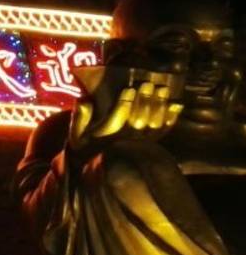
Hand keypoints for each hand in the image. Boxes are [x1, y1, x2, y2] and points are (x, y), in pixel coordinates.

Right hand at [69, 81, 183, 153]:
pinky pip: (164, 131)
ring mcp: (142, 143)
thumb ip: (79, 118)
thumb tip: (83, 101)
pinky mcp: (152, 144)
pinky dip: (171, 118)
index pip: (117, 118)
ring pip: (153, 123)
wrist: (104, 170)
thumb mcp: (77, 136)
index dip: (123, 104)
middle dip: (143, 100)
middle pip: (138, 118)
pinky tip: (176, 105)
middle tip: (148, 84)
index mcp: (107, 135)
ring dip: (158, 105)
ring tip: (162, 90)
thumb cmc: (88, 148)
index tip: (129, 89)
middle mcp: (127, 139)